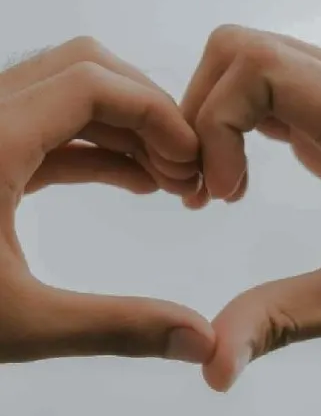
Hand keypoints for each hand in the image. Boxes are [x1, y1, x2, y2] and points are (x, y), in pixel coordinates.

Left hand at [0, 36, 214, 364]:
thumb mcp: (23, 324)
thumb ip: (118, 328)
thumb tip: (202, 343)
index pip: (93, 84)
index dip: (157, 114)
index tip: (194, 162)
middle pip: (82, 71)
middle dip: (145, 111)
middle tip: (186, 169)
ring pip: (65, 96)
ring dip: (122, 128)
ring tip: (169, 180)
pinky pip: (46, 131)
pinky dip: (93, 148)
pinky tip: (133, 181)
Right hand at [181, 25, 320, 389]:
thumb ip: (282, 321)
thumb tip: (213, 367)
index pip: (255, 66)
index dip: (215, 122)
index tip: (220, 197)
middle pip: (242, 51)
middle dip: (201, 115)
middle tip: (204, 193)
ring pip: (251, 64)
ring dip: (215, 120)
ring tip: (218, 193)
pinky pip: (271, 91)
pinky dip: (237, 126)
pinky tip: (238, 188)